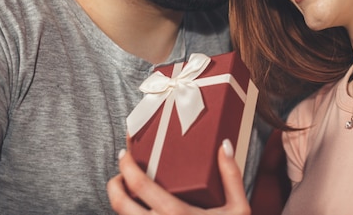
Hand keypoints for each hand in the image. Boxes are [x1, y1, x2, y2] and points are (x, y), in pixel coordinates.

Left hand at [107, 139, 250, 214]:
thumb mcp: (238, 209)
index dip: (126, 164)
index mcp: (175, 213)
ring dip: (120, 204)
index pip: (138, 184)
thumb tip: (225, 145)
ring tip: (128, 193)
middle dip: (113, 183)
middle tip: (120, 173)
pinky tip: (138, 212)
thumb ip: (231, 175)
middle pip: (118, 203)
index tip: (124, 153)